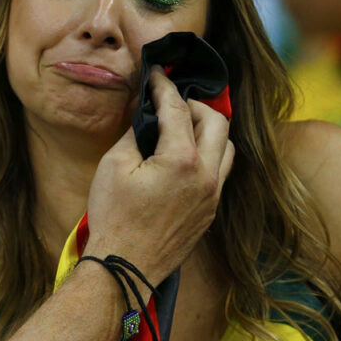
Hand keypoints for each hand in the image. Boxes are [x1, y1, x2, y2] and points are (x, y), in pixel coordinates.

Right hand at [85, 68, 234, 284]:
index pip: (177, 110)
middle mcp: (207, 175)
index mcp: (182, 160)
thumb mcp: (114, 166)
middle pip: (216, 122)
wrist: (124, 266)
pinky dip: (208, 154)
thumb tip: (146, 115)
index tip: (156, 74)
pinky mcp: (210, 212)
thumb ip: (135, 133)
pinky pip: (221, 171)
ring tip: (183, 128)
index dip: (164, 87)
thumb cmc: (114, 217)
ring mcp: (213, 195)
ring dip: (208, 130)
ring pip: (227, 147)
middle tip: (170, 102)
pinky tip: (186, 157)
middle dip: (194, 105)